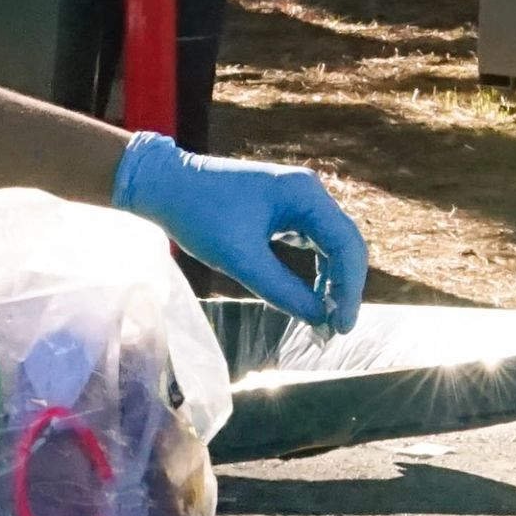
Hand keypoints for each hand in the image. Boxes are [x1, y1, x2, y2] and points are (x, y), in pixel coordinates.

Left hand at [111, 132, 369, 329]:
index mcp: (304, 194)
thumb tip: (319, 318)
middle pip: (345, 245)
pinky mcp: (285, 211)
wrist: (165, 184)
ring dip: (332, 282)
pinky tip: (312, 298)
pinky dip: (316, 272)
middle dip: (344, 288)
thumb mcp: (240, 259)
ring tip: (325, 320)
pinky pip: (313, 244)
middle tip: (336, 330)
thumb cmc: (199, 216)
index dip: (350, 289)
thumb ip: (282, 290)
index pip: (346, 245)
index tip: (341, 327)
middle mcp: (309, 193)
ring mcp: (298, 200)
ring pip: (332, 246)